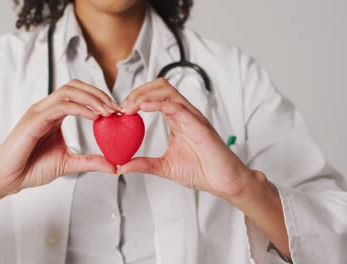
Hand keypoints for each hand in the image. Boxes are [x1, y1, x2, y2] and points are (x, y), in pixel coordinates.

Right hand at [0, 80, 118, 223]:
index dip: (100, 99)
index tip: (118, 112)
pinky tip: (95, 117)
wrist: (7, 180)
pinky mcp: (34, 120)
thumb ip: (90, 161)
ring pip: (68, 91)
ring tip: (109, 111)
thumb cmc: (30, 168)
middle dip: (99, 94)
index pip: (78, 94)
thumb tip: (114, 166)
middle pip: (75, 86)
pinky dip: (80, 108)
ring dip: (92, 98)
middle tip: (117, 108)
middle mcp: (46, 109)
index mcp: (54, 115)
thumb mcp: (68, 164)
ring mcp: (39, 112)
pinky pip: (60, 106)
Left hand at [120, 78, 254, 199]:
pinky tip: (143, 108)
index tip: (121, 111)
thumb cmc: (202, 171)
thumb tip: (121, 166)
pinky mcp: (198, 124)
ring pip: (167, 90)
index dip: (137, 97)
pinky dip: (158, 104)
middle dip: (138, 91)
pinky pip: (176, 106)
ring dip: (145, 94)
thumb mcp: (165, 167)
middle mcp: (184, 114)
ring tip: (129, 106)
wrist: (224, 181)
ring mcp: (192, 117)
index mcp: (177, 119)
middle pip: (160, 86)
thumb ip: (144, 164)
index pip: (155, 96)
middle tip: (123, 106)